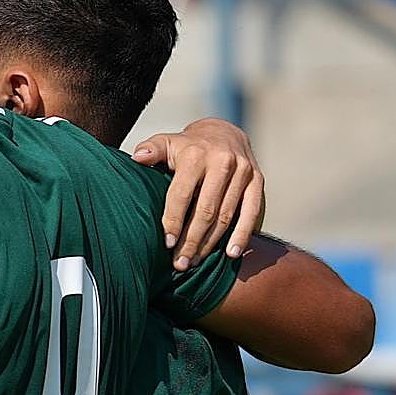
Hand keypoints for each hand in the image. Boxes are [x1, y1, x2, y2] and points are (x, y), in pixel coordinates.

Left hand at [132, 118, 264, 269]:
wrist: (224, 132)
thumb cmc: (188, 145)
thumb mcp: (167, 141)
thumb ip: (152, 149)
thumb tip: (137, 158)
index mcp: (196, 154)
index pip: (182, 194)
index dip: (174, 220)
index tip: (167, 243)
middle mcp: (222, 162)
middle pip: (206, 209)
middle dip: (192, 239)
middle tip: (181, 263)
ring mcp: (243, 172)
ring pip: (226, 215)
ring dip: (212, 243)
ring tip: (196, 262)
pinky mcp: (258, 181)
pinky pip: (252, 212)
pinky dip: (243, 234)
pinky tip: (231, 253)